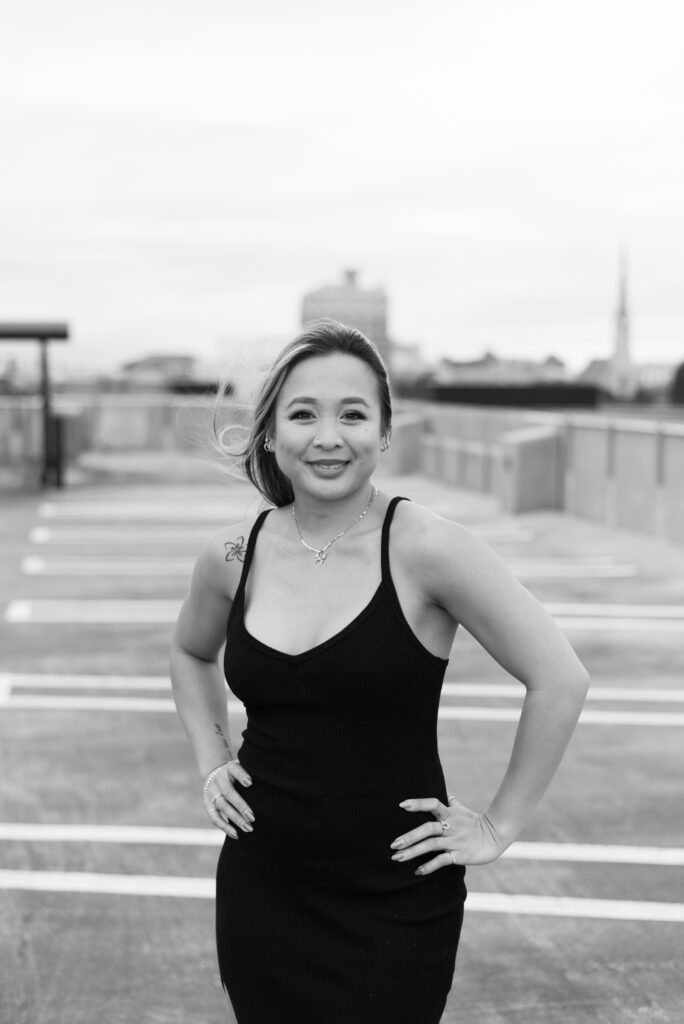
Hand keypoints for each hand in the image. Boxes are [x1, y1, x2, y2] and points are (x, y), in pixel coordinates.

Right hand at [203, 759, 254, 838]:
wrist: (216, 774)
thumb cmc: (238, 774)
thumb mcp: (244, 767)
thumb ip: (254, 772)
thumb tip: (271, 780)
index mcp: (229, 768)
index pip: (234, 770)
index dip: (241, 776)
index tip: (250, 783)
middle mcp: (218, 779)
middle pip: (228, 792)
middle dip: (241, 805)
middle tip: (253, 817)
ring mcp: (211, 792)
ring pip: (222, 806)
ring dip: (235, 818)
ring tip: (248, 828)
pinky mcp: (207, 804)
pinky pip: (214, 817)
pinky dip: (224, 827)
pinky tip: (236, 834)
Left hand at [390, 795, 504, 874]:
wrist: (495, 836)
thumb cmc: (473, 821)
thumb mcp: (460, 807)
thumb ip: (447, 799)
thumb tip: (438, 784)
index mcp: (450, 813)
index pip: (433, 804)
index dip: (418, 803)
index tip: (402, 805)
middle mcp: (451, 826)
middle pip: (428, 828)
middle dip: (410, 836)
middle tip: (393, 844)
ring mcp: (455, 841)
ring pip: (432, 845)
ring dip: (413, 852)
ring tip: (397, 858)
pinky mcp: (460, 855)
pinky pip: (442, 861)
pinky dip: (429, 866)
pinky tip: (417, 871)